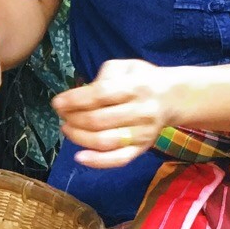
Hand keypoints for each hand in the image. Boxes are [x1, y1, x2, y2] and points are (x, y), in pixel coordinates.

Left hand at [52, 59, 181, 168]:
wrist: (172, 98)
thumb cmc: (142, 80)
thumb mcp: (126, 67)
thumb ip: (104, 76)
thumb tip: (81, 95)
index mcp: (136, 86)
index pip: (100, 95)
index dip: (75, 100)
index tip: (57, 103)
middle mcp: (141, 111)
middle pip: (99, 120)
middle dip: (73, 119)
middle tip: (62, 115)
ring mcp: (143, 133)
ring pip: (105, 141)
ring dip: (79, 137)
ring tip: (67, 129)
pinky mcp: (142, 149)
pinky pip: (119, 159)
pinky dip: (97, 161)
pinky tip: (79, 157)